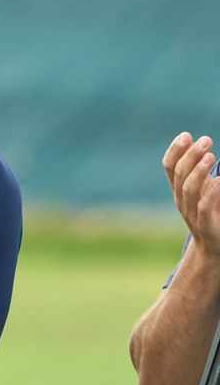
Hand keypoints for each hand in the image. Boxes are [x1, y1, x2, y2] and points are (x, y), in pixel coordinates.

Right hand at [163, 132, 219, 257]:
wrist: (214, 249)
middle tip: (206, 140)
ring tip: (211, 156)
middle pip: (179, 174)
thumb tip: (200, 144)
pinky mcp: (205, 225)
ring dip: (199, 170)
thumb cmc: (212, 214)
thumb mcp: (204, 190)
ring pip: (188, 189)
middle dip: (190, 155)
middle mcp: (181, 200)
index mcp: (179, 190)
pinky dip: (212, 192)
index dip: (174, 150)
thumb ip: (200, 171)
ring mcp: (191, 214)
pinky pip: (204, 207)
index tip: (186, 135)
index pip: (169, 167)